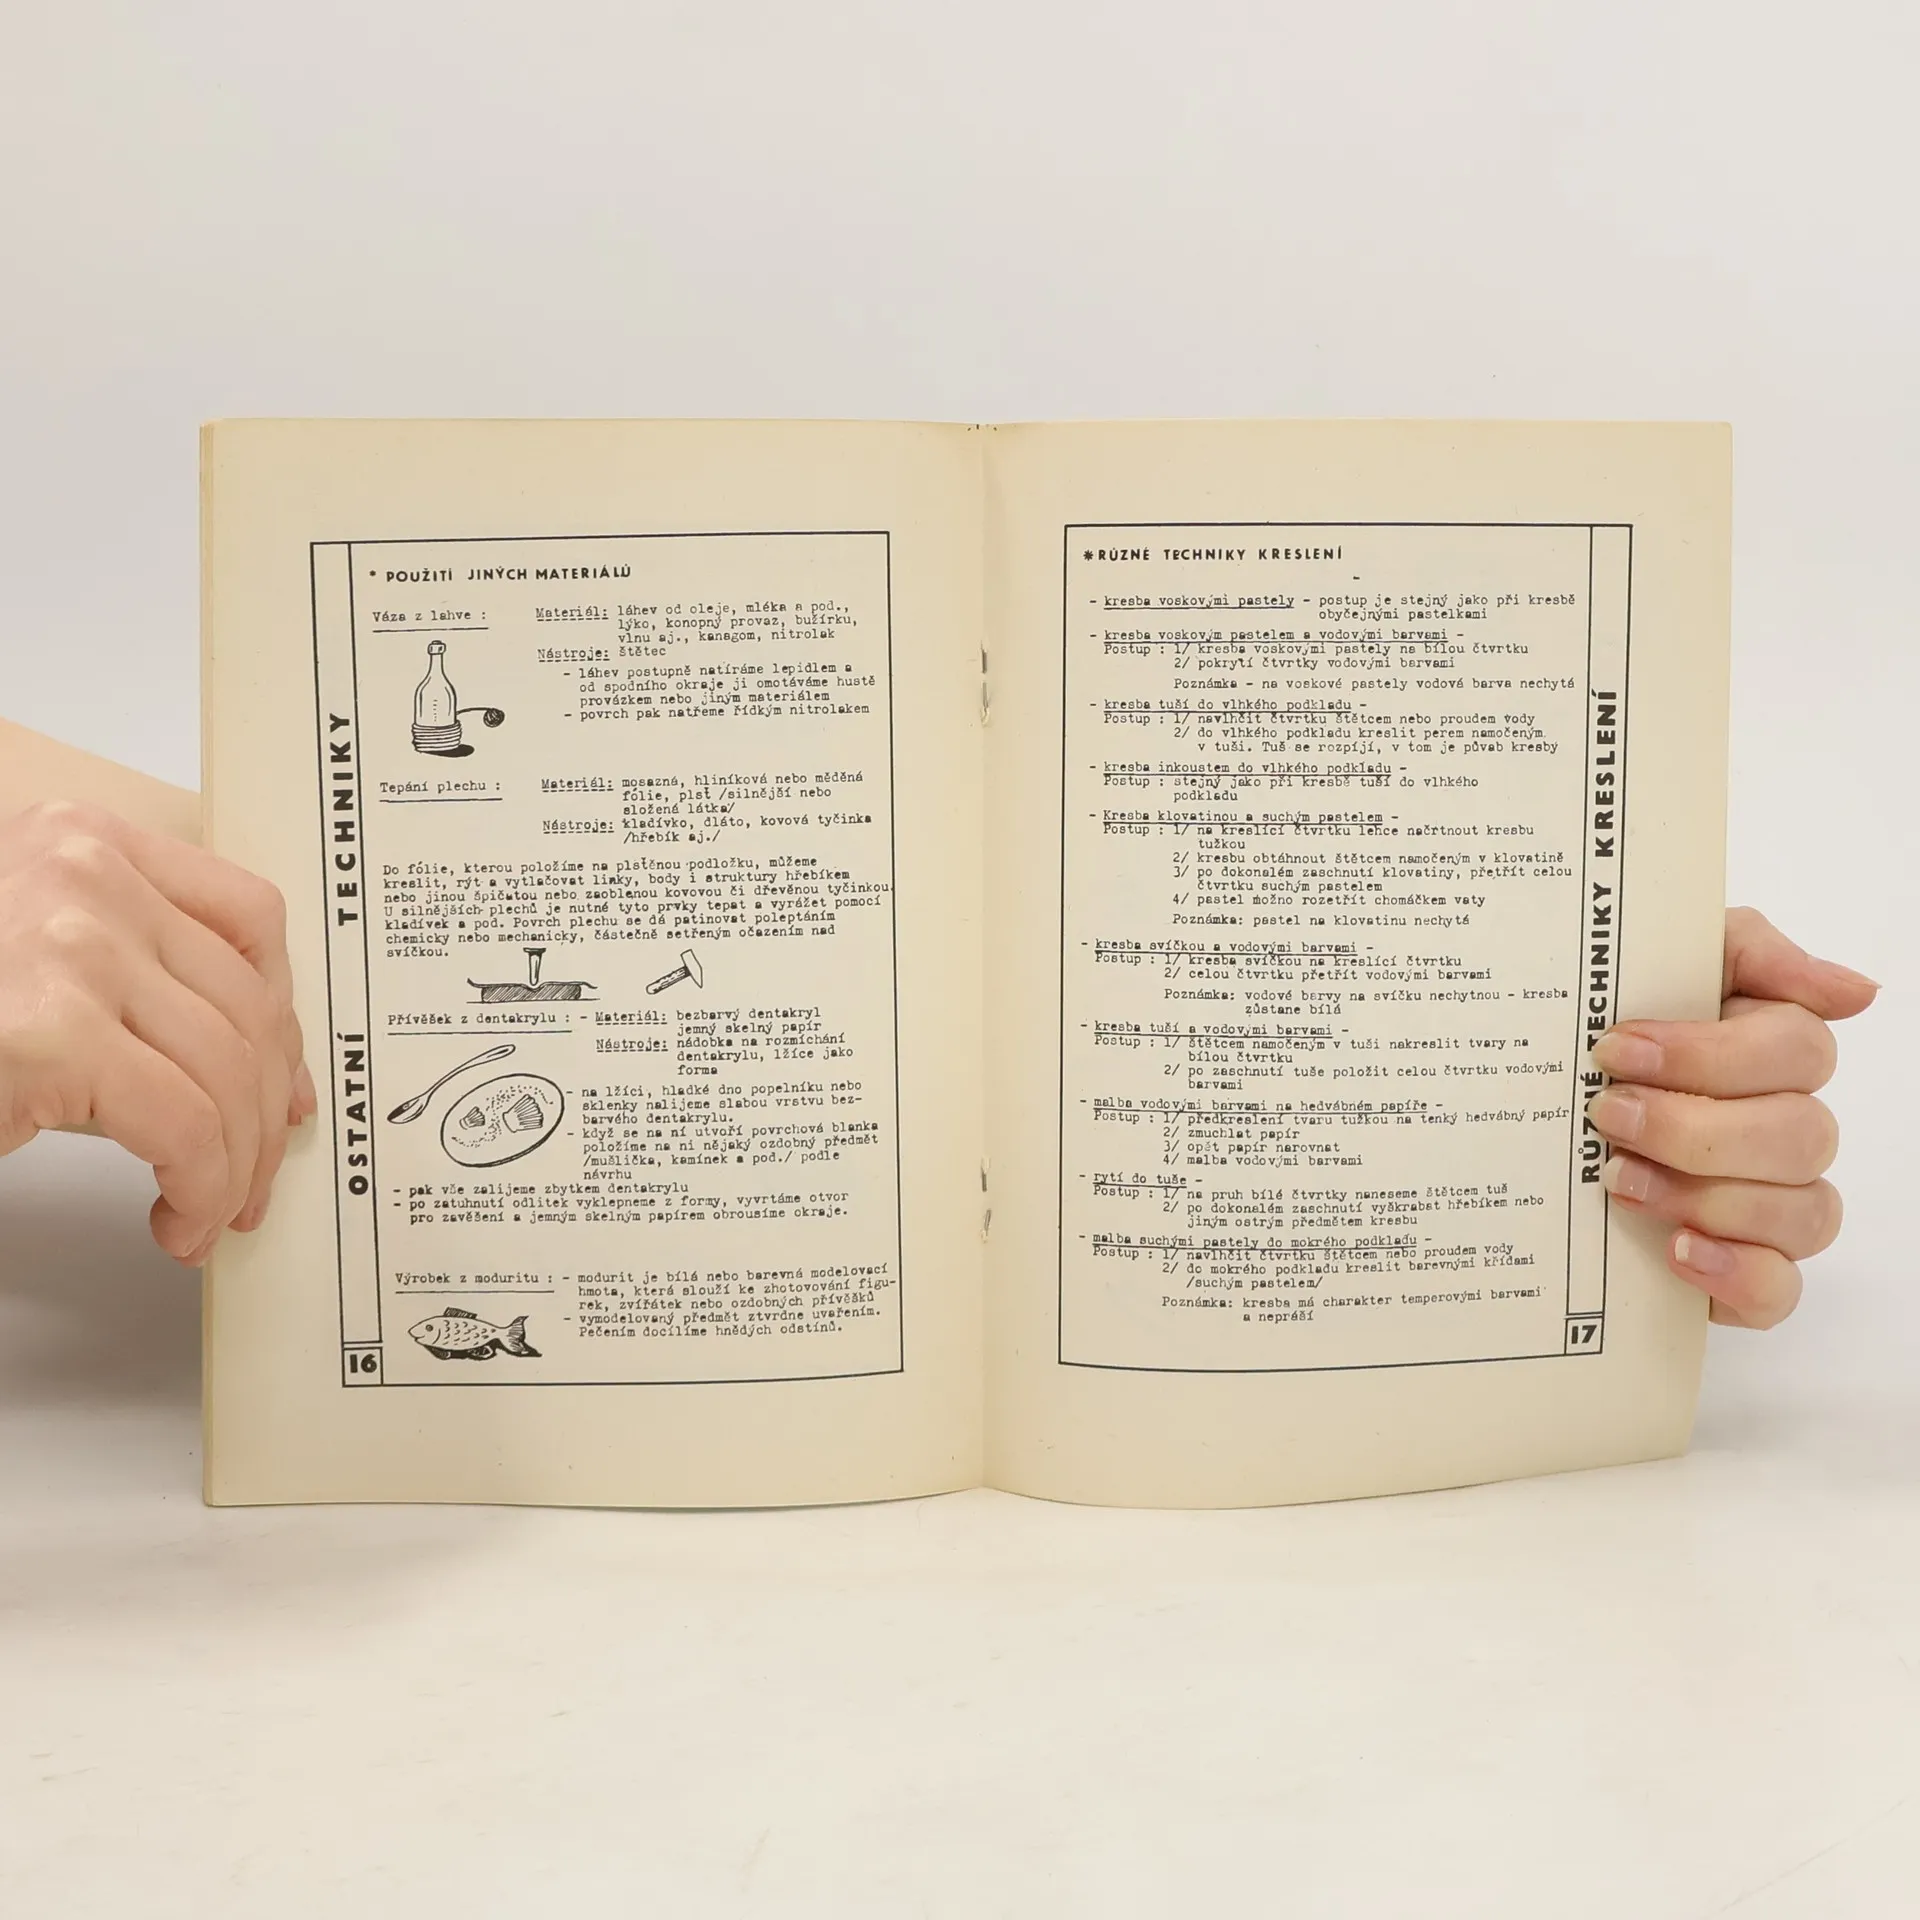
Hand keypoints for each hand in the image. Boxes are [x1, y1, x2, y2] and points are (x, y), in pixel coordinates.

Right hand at [0, 801, 314, 1263]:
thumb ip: (134, 979)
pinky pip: (186, 1126)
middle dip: (265, 1110)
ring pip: (230, 1072)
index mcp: (85, 842)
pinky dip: (199, 1187)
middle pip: (251, 1004)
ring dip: (235, 1164)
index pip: (249, 917)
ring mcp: (71, 946)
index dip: (284, 1016)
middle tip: (251, 1179)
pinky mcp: (52, 1033)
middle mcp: (87, 875)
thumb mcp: (39, 963)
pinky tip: (174, 1220)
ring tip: (209, 1212)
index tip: (283, 1087)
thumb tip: (260, 1070)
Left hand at [1587, 908, 1877, 1328]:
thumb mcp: (1656, 963)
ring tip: (1617, 1180)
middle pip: (1799, 1134)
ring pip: (1799, 1211)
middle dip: (1694, 1128)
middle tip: (1608, 1117)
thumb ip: (1750, 951)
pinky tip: (1678, 1250)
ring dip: (1704, 1196)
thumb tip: (1855, 990)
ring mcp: (1774, 1206)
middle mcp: (1786, 1130)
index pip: (1797, 1051)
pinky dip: (1735, 1272)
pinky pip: (1778, 1289)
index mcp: (1771, 1054)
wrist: (1532, 1121)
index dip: (1711, 1054)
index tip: (1616, 1050)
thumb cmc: (1606, 1038)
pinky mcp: (1745, 1274)